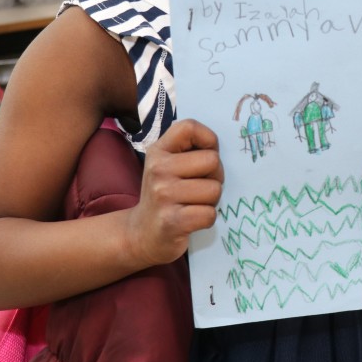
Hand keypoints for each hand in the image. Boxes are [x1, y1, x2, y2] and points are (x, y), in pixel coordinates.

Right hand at [126, 119, 222, 266]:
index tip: (204, 156)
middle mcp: (158, 169)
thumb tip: (220, 146)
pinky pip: (209, 214)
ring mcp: (163, 195)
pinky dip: (207, 218)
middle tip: (200, 187)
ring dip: (211, 200)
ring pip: (214, 189)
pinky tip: (192, 219)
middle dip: (215, 176)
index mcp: (159, 151)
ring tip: (194, 204)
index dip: (208, 140)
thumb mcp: (168, 165)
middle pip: (212, 161)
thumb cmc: (165, 195)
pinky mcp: (172, 221)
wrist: (141, 233)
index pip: (190, 127)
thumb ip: (190, 150)